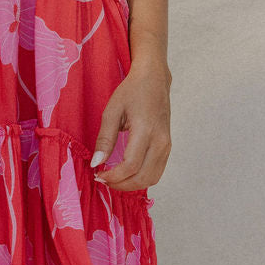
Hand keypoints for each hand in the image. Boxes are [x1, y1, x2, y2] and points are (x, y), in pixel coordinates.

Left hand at [89, 58, 170, 193]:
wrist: (154, 80)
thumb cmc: (132, 91)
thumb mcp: (112, 111)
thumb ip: (104, 139)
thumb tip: (96, 163)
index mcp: (146, 131)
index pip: (131, 166)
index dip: (113, 176)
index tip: (98, 175)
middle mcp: (161, 141)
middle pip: (143, 178)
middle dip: (121, 185)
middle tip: (103, 180)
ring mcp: (167, 145)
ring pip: (152, 179)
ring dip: (131, 184)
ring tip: (113, 178)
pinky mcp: (168, 147)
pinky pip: (156, 172)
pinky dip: (141, 178)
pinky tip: (125, 173)